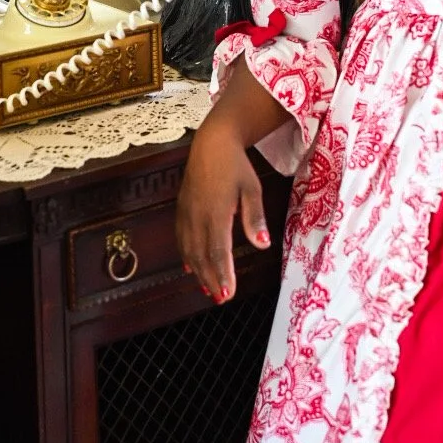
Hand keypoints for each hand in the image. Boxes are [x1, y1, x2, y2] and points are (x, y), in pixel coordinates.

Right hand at [176, 118, 270, 302]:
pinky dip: (185, 256)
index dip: (222, 274)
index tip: (228, 293)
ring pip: (189, 250)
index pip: (218, 251)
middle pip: (202, 256)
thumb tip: (262, 245)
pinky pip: (181, 238)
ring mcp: (186, 213)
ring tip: (208, 289)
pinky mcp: (181, 209)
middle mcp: (197, 216)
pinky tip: (190, 268)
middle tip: (221, 299)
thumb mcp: (252, 188)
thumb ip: (254, 217)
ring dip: (198, 272)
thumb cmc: (236, 165)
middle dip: (211, 279)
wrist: (211, 143)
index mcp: (216, 212)